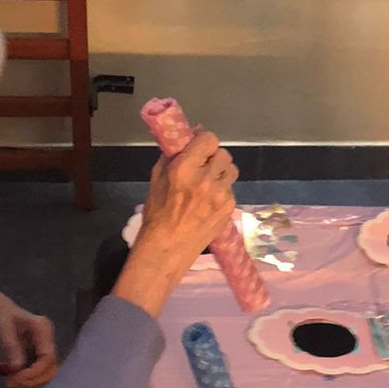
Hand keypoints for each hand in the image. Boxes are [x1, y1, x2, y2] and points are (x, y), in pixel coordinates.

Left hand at [0, 281, 57, 387]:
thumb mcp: (1, 327)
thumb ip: (11, 347)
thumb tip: (18, 369)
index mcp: (43, 329)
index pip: (47, 357)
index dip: (35, 371)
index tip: (17, 378)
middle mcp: (44, 338)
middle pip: (47, 366)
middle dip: (32, 377)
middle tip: (11, 382)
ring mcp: (37, 346)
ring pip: (38, 370)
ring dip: (24, 379)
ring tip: (6, 380)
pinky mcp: (27, 351)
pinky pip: (28, 368)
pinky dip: (17, 375)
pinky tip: (4, 375)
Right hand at [113, 131, 238, 315]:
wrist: (168, 248)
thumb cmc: (157, 213)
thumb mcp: (157, 178)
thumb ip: (172, 156)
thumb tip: (185, 141)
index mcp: (185, 168)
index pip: (209, 139)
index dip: (204, 142)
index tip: (198, 148)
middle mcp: (207, 179)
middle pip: (223, 154)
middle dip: (213, 158)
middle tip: (202, 167)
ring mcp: (221, 195)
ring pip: (231, 170)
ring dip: (221, 172)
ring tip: (208, 183)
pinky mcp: (229, 208)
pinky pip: (231, 189)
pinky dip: (222, 191)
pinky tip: (209, 201)